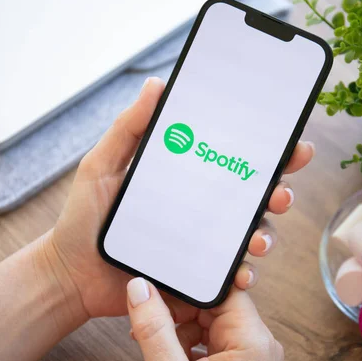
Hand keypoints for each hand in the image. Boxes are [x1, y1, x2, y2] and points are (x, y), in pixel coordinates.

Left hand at [49, 77, 313, 318]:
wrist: (71, 274)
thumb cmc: (85, 216)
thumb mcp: (102, 164)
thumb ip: (129, 127)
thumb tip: (157, 85)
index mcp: (187, 176)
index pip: (233, 158)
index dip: (266, 151)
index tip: (290, 143)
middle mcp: (202, 207)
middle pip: (253, 195)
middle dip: (278, 191)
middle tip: (280, 192)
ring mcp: (203, 242)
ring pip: (249, 233)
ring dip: (266, 234)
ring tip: (257, 239)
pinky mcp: (198, 274)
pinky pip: (230, 272)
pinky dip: (243, 272)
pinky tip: (241, 273)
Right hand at [127, 277, 283, 360]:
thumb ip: (155, 331)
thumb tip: (139, 289)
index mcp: (254, 340)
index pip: (221, 289)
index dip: (187, 284)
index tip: (161, 280)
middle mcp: (258, 344)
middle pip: (213, 306)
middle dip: (178, 312)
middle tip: (147, 317)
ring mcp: (250, 357)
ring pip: (209, 325)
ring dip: (179, 331)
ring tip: (152, 342)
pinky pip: (212, 344)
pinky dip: (187, 347)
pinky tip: (166, 355)